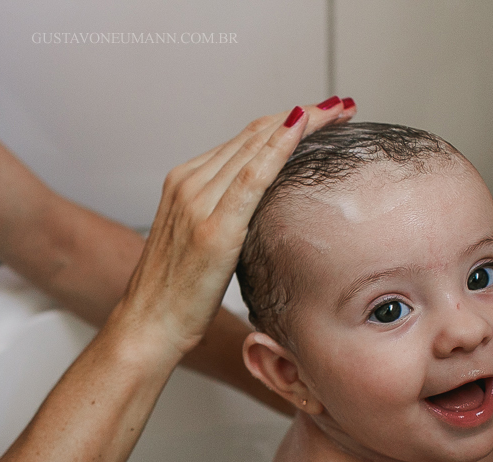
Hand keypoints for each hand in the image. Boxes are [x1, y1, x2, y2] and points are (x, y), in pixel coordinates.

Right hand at [118, 99, 354, 357]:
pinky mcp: (213, 228)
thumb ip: (223, 216)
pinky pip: (253, 176)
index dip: (285, 122)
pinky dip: (280, 147)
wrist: (150, 324)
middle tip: (342, 106)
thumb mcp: (198, 242)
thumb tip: (262, 211)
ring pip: (256, 147)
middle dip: (302, 116)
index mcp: (184, 183)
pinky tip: (303, 127)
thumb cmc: (176, 294)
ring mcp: (197, 202)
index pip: (243, 141)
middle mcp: (188, 184)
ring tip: (338, 112)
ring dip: (302, 123)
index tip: (319, 115)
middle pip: (253, 136)